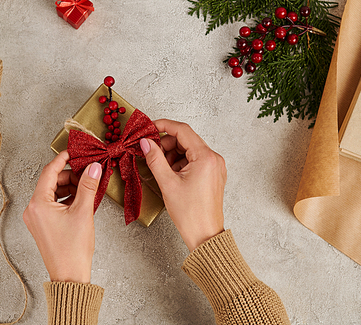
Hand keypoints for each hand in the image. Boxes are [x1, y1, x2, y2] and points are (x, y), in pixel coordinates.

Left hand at [23, 151, 101, 282]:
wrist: (69, 275)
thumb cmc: (73, 249)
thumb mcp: (83, 212)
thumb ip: (88, 185)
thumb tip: (93, 167)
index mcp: (38, 204)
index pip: (49, 172)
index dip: (62, 159)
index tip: (73, 152)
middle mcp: (32, 209)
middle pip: (50, 182)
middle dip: (69, 176)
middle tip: (87, 173)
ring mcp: (36, 218)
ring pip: (52, 193)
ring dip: (69, 187)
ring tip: (86, 188)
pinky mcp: (42, 225)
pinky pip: (52, 204)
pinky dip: (66, 199)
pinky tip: (81, 200)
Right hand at [140, 120, 226, 251]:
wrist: (205, 235)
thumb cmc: (190, 213)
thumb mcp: (167, 183)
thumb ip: (155, 159)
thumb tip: (145, 143)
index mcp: (206, 157)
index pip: (182, 130)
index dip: (163, 126)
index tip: (149, 129)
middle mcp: (214, 159)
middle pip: (186, 139)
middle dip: (166, 144)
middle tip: (151, 154)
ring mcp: (215, 167)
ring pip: (189, 150)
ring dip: (173, 154)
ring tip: (162, 169)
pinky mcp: (212, 175)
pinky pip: (194, 160)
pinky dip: (180, 163)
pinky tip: (171, 175)